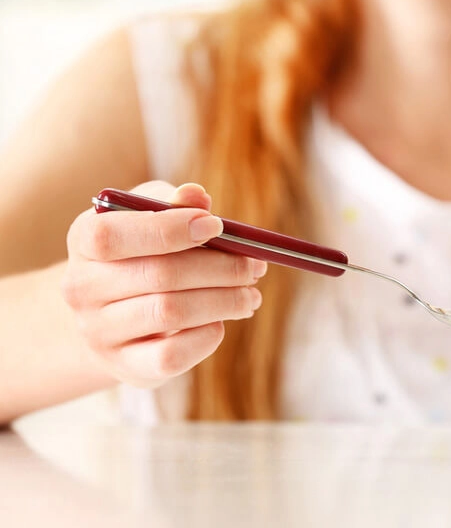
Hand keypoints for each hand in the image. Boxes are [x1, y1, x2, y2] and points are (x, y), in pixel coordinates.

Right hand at [62, 181, 266, 387]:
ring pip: (170, 314)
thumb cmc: (143, 251)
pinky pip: (171, 356)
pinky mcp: (124, 366)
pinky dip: (207, 337)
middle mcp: (81, 288)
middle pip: (158, 275)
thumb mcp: (151, 216)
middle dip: (220, 268)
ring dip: (224, 301)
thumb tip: (196, 196)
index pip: (112, 236)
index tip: (216, 226)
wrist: (115, 313)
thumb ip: (172, 203)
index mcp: (83, 240)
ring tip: (250, 295)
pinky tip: (221, 322)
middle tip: (255, 266)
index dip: (169, 229)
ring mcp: (98, 332)